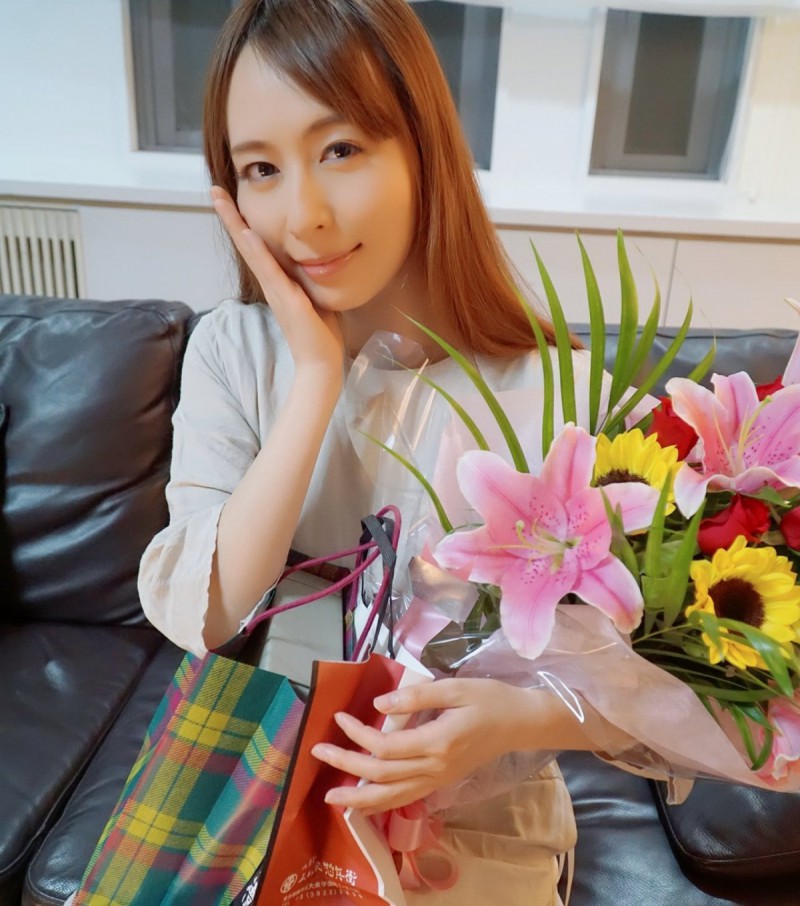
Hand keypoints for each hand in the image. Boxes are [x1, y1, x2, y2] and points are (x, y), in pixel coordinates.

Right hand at [211, 186, 344, 375]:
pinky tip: (247, 233)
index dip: (243, 224)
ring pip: (252, 252)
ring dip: (236, 225)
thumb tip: (313, 262)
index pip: (257, 247)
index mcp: (278, 282)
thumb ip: (307, 279)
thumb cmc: (320, 334)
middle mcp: (271, 284)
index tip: (230, 199)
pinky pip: (269, 271)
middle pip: (246, 244)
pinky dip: (256, 251)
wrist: (320, 364)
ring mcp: (276, 291)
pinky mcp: (286, 300)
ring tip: (221, 200)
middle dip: (231, 216)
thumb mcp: (314, 297)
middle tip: (214, 190)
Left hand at [311, 678, 533, 815]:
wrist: (520, 723)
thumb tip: (379, 704)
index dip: (358, 734)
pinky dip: (380, 804)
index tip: (339, 716)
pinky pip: (404, 799)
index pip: (386, 746)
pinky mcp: (440, 782)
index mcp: (437, 742)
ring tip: (330, 796)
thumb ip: (417, 696)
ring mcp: (437, 780)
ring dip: (358, 798)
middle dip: (347, 765)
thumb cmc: (490, 699)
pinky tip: (363, 803)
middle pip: (382, 775)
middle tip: (317, 752)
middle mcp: (434, 768)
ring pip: (391, 797)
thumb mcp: (456, 688)